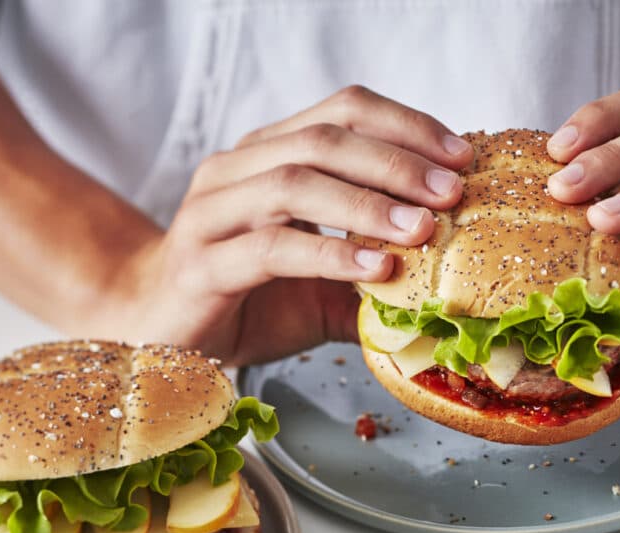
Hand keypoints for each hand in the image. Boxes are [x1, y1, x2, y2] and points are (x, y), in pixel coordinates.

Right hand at [116, 86, 473, 365]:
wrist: (158, 332)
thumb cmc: (248, 301)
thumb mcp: (325, 282)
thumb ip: (376, 269)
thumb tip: (451, 276)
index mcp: (268, 155)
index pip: (342, 112)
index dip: (406, 126)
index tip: (461, 157)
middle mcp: (236, 170)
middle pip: (323, 139)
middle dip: (396, 161)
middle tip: (451, 191)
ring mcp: (211, 213)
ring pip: (294, 182)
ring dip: (368, 203)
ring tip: (422, 228)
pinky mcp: (200, 264)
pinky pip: (270, 248)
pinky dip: (329, 254)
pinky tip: (376, 268)